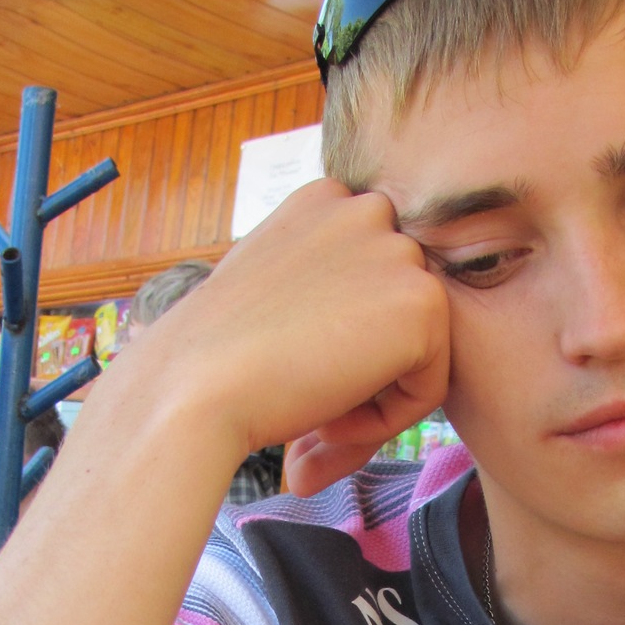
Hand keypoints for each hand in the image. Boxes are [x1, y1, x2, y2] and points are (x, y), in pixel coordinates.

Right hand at [131, 180, 449, 494]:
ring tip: (314, 423)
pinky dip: (386, 422)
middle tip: (308, 420)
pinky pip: (430, 385)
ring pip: (417, 352)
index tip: (295, 378)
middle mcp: (367, 209)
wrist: (195, 387)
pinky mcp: (423, 302)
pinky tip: (328, 420)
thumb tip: (358, 340)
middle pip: (396, 315)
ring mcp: (399, 251)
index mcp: (325, 201)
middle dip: (362, 375)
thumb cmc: (215, 360)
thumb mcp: (270, 300)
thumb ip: (323, 299)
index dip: (338, 344)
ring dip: (372, 399)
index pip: (369, 285)